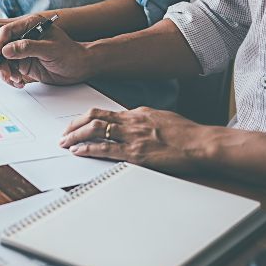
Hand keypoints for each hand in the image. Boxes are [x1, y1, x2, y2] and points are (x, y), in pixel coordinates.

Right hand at [0, 15, 93, 87]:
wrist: (80, 68)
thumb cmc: (70, 54)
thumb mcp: (50, 49)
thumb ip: (27, 48)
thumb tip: (6, 49)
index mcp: (30, 26)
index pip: (7, 32)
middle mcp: (24, 37)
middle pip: (2, 48)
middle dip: (1, 63)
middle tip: (7, 75)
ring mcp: (23, 52)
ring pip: (4, 61)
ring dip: (6, 73)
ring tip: (17, 81)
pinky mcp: (24, 64)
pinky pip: (11, 71)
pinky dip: (12, 79)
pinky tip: (20, 83)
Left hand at [59, 107, 209, 173]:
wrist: (202, 143)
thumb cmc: (188, 134)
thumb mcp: (163, 119)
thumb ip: (145, 121)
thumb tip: (134, 124)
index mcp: (138, 113)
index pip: (105, 112)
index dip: (86, 118)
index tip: (77, 124)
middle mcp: (132, 121)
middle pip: (94, 117)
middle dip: (75, 125)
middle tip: (64, 133)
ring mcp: (133, 136)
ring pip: (95, 130)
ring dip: (76, 136)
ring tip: (65, 142)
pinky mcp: (136, 153)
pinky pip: (106, 149)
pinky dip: (88, 149)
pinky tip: (78, 151)